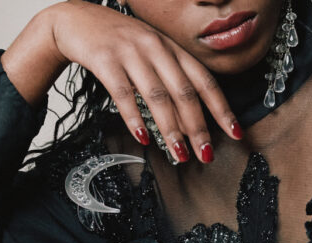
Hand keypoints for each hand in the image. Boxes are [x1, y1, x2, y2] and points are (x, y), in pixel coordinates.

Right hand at [2, 1, 240, 162]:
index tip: (235, 133)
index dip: (221, 109)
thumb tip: (191, 121)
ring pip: (157, 95)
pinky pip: (123, 94)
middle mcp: (156, 48)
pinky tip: (143, 138)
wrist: (76, 19)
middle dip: (198, 127)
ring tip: (179, 154)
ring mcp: (131, 52)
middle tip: (206, 155)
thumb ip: (172, 77)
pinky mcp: (105, 60)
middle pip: (185, 93)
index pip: (205, 81)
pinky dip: (135, 118)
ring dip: (171, 129)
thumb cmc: (119, 41)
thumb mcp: (152, 51)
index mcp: (172, 48)